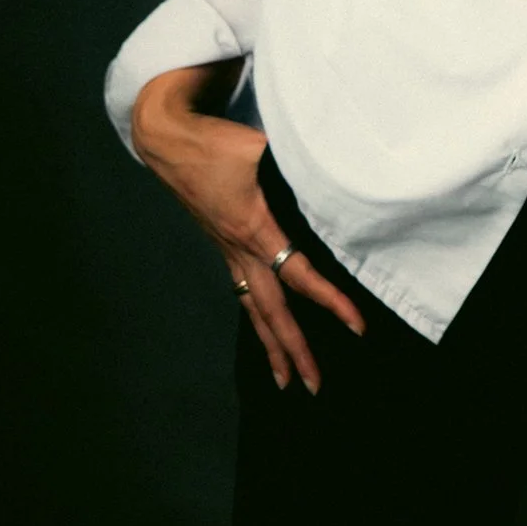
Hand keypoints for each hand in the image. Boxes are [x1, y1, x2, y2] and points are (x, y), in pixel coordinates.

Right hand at [130, 61, 364, 391]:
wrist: (169, 139)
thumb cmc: (218, 140)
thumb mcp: (262, 147)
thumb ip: (299, 162)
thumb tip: (337, 170)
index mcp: (255, 228)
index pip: (301, 275)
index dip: (331, 301)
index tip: (357, 326)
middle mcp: (240, 249)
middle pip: (272, 311)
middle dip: (295, 351)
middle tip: (316, 386)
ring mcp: (228, 251)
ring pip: (254, 309)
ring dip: (272, 345)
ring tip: (285, 381)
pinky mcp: (222, 245)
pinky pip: (243, 291)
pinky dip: (256, 317)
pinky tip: (265, 328)